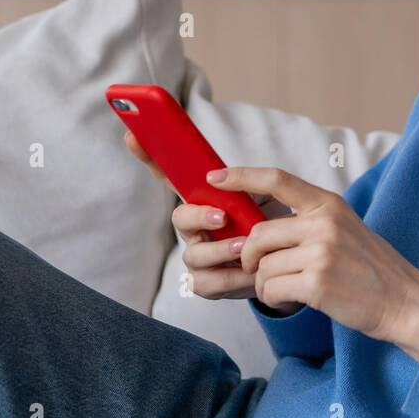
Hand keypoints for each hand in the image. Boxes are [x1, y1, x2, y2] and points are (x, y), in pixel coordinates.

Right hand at [123, 131, 298, 311]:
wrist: (286, 262)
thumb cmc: (271, 225)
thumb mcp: (267, 197)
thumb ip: (249, 184)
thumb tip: (224, 177)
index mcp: (205, 200)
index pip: (172, 177)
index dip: (150, 157)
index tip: (132, 135)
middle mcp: (195, 227)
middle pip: (180, 218)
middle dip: (197, 216)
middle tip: (222, 216)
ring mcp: (198, 255)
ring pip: (193, 253)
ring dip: (218, 250)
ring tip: (243, 246)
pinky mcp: (206, 281)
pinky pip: (205, 282)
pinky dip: (230, 277)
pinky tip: (248, 272)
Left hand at [210, 166, 418, 360]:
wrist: (403, 301)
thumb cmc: (370, 269)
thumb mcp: (345, 229)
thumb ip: (310, 221)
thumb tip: (261, 227)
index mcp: (329, 205)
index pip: (278, 180)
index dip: (242, 176)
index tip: (214, 177)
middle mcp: (324, 223)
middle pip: (259, 234)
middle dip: (249, 257)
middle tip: (258, 271)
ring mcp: (322, 252)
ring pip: (262, 266)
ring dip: (264, 284)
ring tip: (286, 289)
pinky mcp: (318, 283)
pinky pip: (270, 289)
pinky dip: (273, 299)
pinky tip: (292, 299)